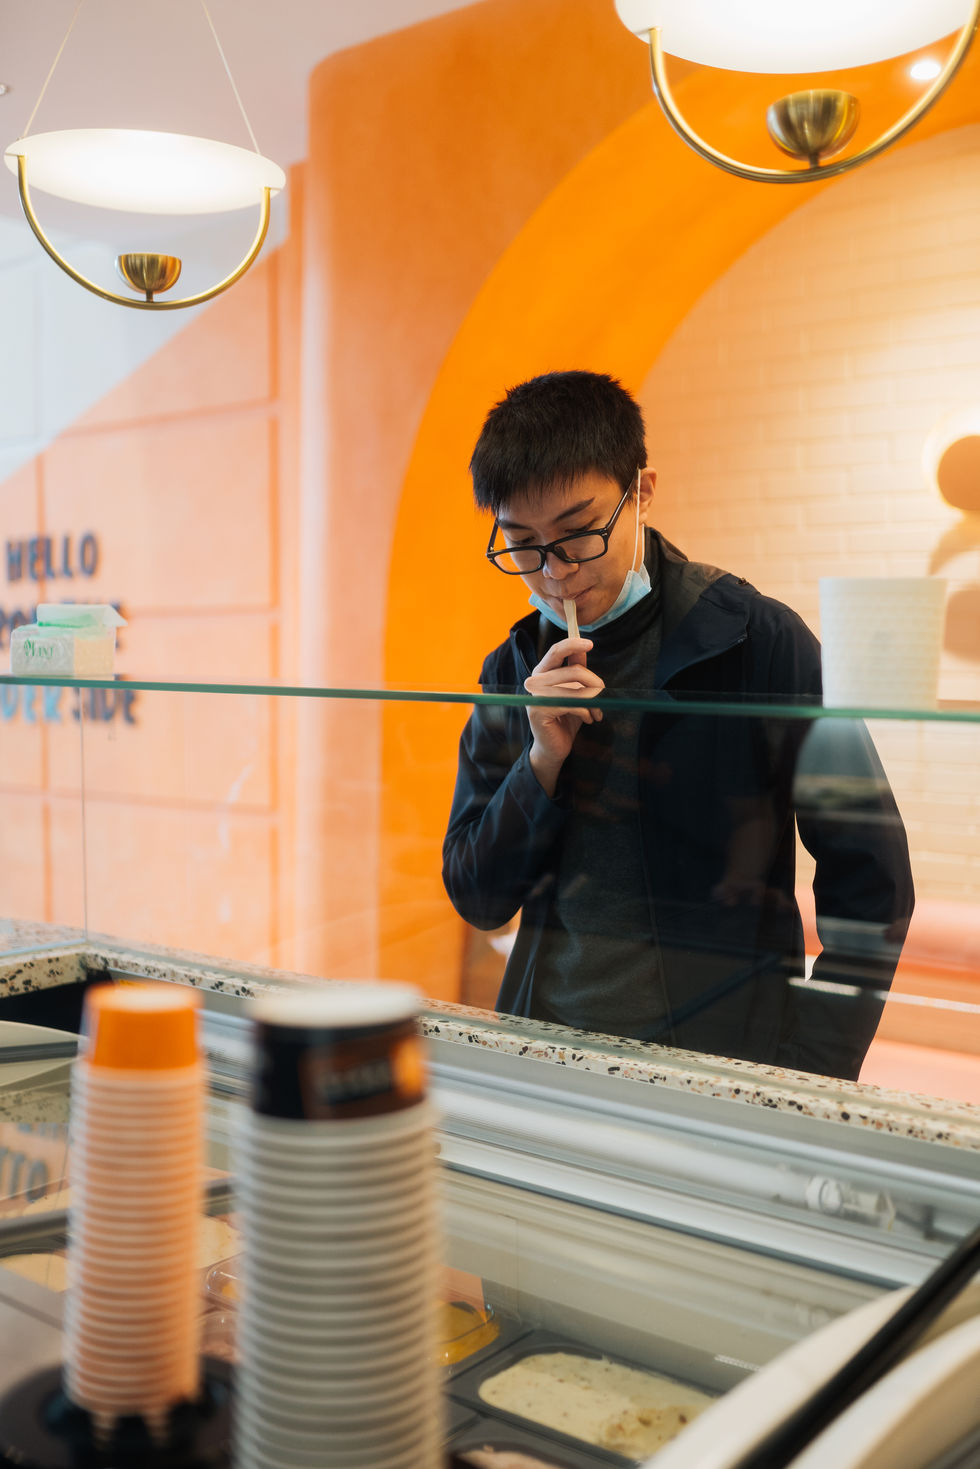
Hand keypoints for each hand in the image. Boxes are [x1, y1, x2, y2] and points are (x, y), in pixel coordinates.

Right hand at [524, 637, 603, 795]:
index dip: (573, 644)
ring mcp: (536, 696)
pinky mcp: (540, 710)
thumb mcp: (574, 692)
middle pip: (574, 670)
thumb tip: (583, 650)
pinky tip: (588, 719)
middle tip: (604, 695)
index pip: (557, 650)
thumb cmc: (565, 719)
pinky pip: (573, 704)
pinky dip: (586, 712)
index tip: (590, 644)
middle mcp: (536, 681)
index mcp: (543, 672)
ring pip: (576, 689)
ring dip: (594, 702)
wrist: (553, 748)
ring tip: (597, 712)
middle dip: (595, 684)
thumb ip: (575, 671)